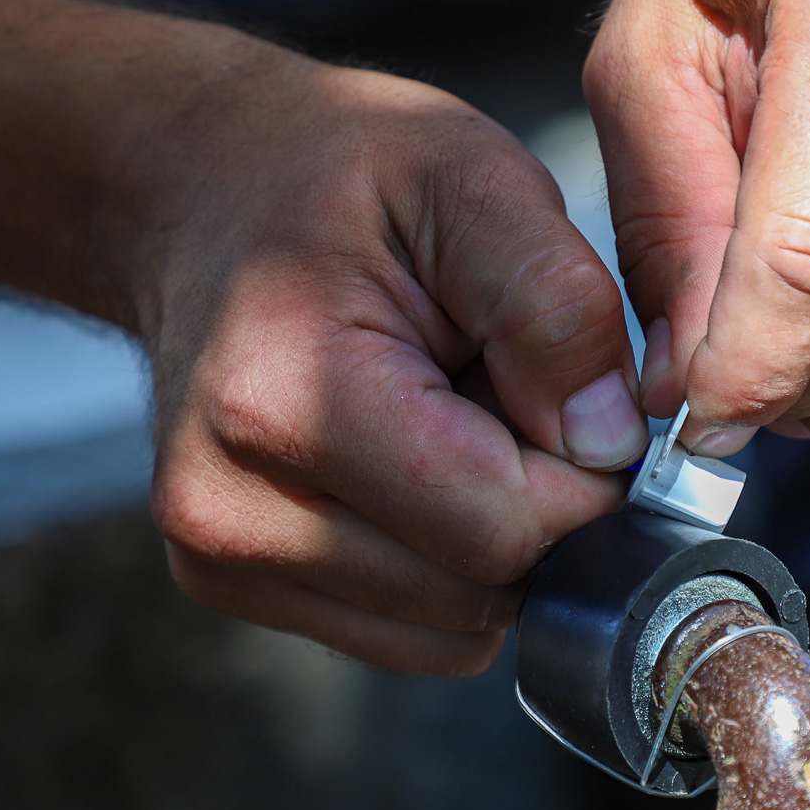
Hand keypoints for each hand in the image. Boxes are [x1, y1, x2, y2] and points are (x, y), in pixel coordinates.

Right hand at [131, 48, 645, 675]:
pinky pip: (407, 633)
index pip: (502, 528)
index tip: (577, 395)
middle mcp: (229, 507)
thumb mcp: (470, 178)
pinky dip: (444, 566)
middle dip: (539, 509)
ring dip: (493, 543)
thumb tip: (610, 446)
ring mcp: (219, 559)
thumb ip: (555, 304)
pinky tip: (411, 465)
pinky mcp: (228, 584)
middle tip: (509, 396)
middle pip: (479, 594)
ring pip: (452, 633)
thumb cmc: (338, 175)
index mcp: (280, 399)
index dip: (583, 475)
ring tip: (450, 421)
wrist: (198, 189)